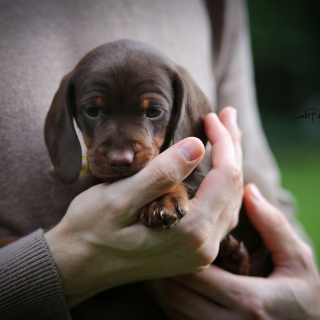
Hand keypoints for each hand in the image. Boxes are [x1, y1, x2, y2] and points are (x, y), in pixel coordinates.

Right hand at [44, 107, 242, 307]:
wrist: (81, 264)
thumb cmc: (92, 229)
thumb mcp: (119, 197)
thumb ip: (161, 174)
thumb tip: (197, 146)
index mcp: (190, 230)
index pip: (225, 175)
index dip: (222, 141)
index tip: (210, 116)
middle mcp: (203, 245)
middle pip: (234, 186)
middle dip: (231, 147)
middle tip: (226, 115)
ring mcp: (201, 251)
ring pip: (231, 199)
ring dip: (230, 164)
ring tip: (226, 135)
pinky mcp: (194, 250)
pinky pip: (221, 213)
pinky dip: (222, 185)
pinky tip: (217, 168)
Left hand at [148, 184, 319, 319]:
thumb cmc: (304, 297)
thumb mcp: (297, 260)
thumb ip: (274, 226)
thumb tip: (249, 190)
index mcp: (250, 302)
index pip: (198, 271)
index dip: (177, 247)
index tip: (168, 225)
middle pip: (177, 292)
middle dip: (161, 265)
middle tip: (150, 238)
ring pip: (172, 308)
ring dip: (159, 282)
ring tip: (152, 255)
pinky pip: (177, 319)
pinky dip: (167, 299)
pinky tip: (165, 279)